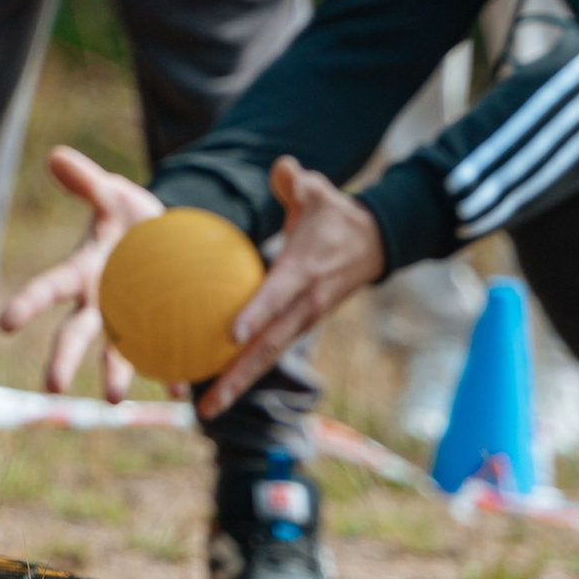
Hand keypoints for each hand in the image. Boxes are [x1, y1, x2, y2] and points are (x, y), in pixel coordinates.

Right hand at [0, 144, 163, 394]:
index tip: (5, 325)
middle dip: (62, 359)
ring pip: (116, 352)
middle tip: (52, 387)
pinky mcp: (157, 329)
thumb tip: (56, 155)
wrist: (169, 239)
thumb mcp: (113, 194)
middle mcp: (98, 303)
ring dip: (115, 374)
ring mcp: (127, 320)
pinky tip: (181, 388)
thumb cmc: (132, 216)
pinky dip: (170, 371)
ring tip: (114, 399)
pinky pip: (162, 354)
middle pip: (74, 333)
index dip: (27, 305)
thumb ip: (86, 181)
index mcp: (81, 272)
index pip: (48, 288)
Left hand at [199, 155, 385, 415]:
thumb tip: (282, 166)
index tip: (231, 333)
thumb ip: (296, 181)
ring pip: (267, 358)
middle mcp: (304, 304)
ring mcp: (303, 320)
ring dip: (237, 385)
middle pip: (268, 347)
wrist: (374, 243)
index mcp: (305, 271)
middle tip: (206, 405)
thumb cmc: (335, 215)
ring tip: (204, 412)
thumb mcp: (320, 192)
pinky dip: (244, 370)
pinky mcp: (299, 326)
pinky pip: (268, 352)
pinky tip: (212, 384)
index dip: (257, 313)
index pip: (278, 295)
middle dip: (237, 377)